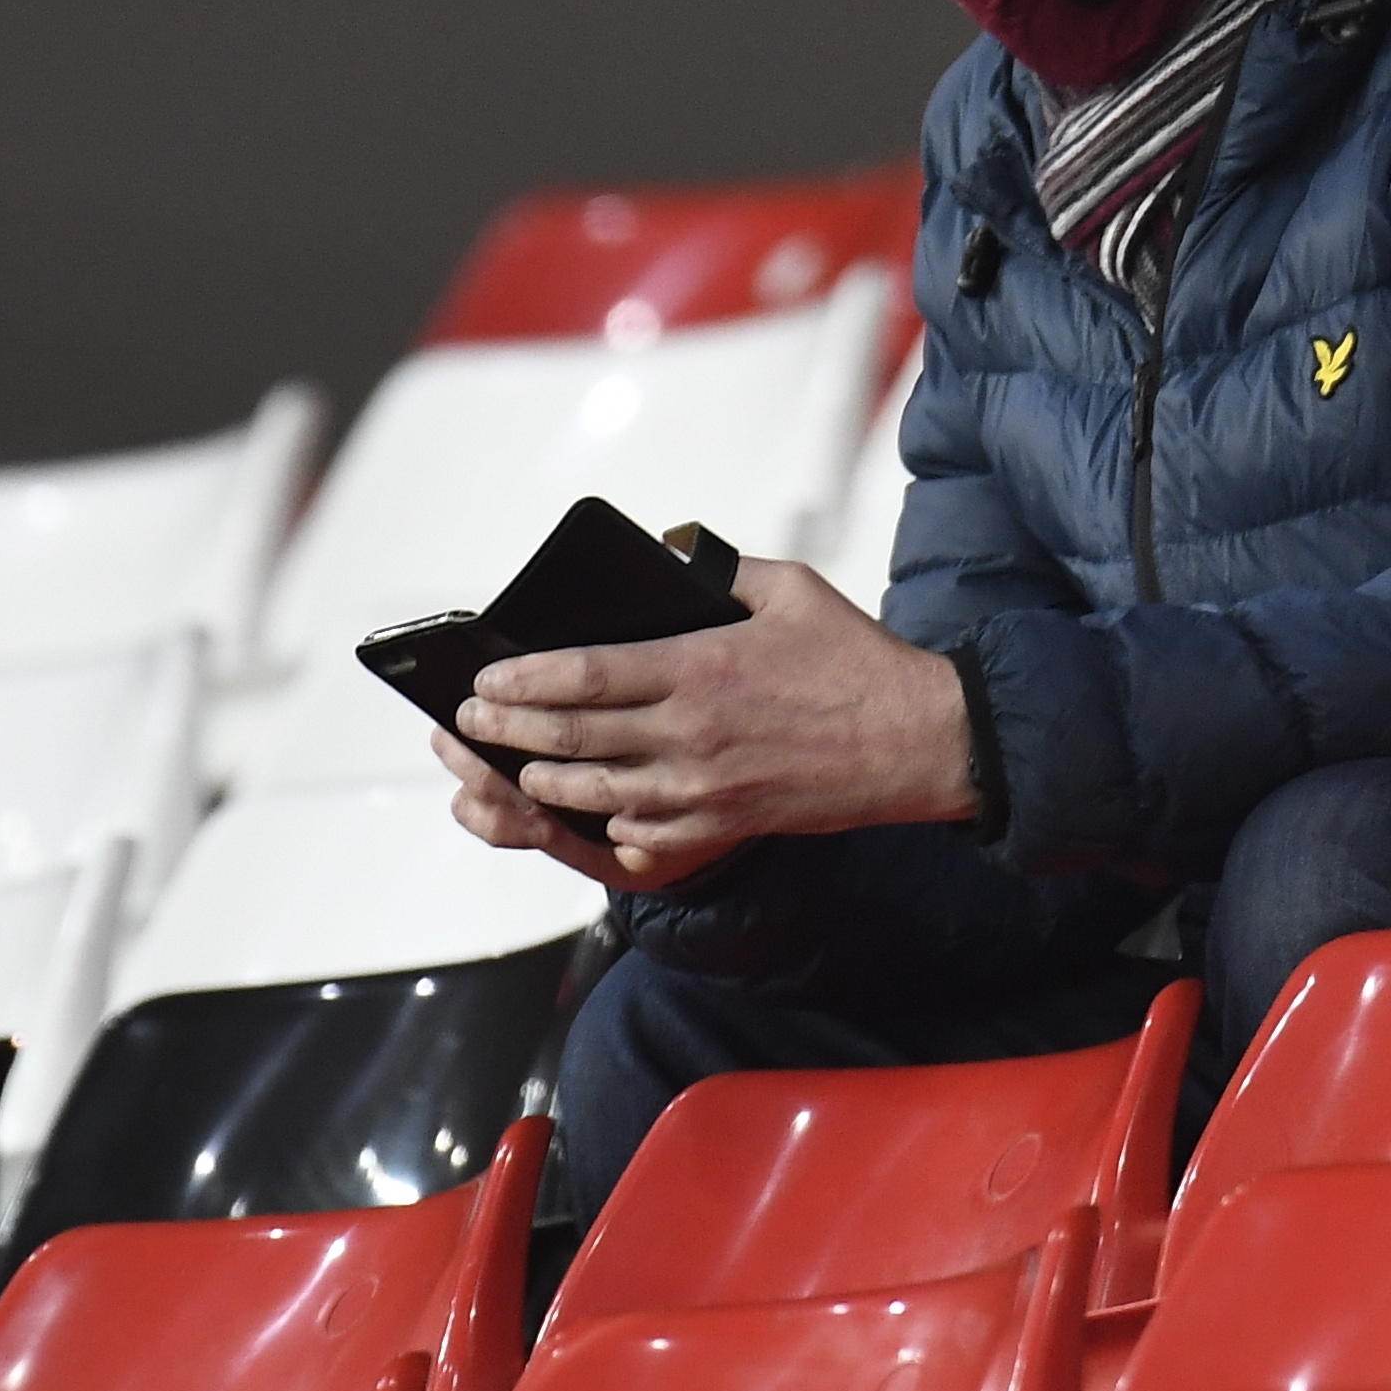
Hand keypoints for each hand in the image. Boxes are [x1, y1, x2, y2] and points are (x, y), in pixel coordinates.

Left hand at [444, 558, 979, 884]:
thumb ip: (723, 570)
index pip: (588, 673)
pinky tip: (593, 813)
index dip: (527, 677)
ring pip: (599, 793)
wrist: (916, 741)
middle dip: (512, 729)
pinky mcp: (726, 824)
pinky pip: (648, 837)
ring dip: (547, 781)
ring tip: (516, 766)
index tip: (487, 676)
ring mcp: (706, 789)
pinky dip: (611, 826)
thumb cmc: (856, 661)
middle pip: (576, 736)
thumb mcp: (791, 590)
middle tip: (473, 721)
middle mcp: (692, 734)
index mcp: (702, 666)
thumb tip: (672, 553)